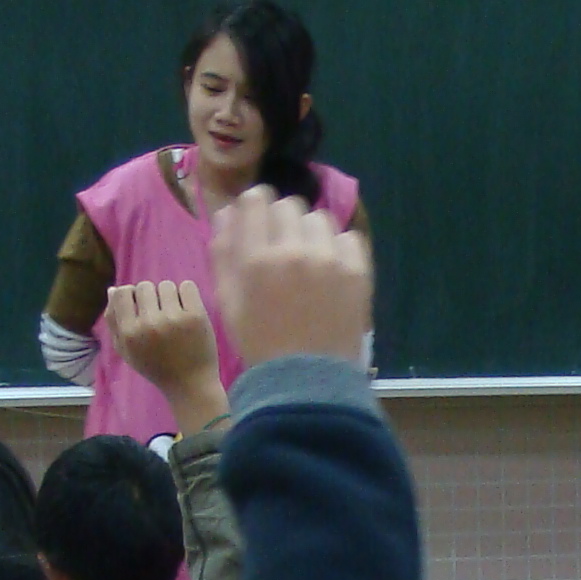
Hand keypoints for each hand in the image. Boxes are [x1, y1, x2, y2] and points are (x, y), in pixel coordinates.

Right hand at [103, 280, 225, 431]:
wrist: (190, 385)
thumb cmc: (156, 367)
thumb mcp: (126, 350)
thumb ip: (114, 321)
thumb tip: (112, 289)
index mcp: (130, 333)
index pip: (121, 292)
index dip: (131, 295)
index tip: (141, 307)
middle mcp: (149, 324)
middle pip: (144, 286)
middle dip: (151, 297)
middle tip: (160, 315)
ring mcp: (174, 319)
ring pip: (166, 285)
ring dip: (170, 296)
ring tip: (174, 315)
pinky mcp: (196, 316)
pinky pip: (187, 286)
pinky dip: (187, 295)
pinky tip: (187, 311)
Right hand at [209, 187, 373, 370]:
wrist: (307, 379)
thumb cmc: (260, 341)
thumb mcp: (227, 300)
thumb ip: (223, 252)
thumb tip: (228, 210)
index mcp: (255, 258)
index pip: (256, 200)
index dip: (256, 206)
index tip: (260, 220)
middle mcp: (292, 250)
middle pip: (288, 205)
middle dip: (283, 221)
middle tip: (285, 247)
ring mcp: (328, 259)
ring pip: (318, 219)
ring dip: (311, 234)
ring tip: (310, 262)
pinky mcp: (356, 270)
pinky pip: (348, 238)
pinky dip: (339, 249)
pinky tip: (332, 273)